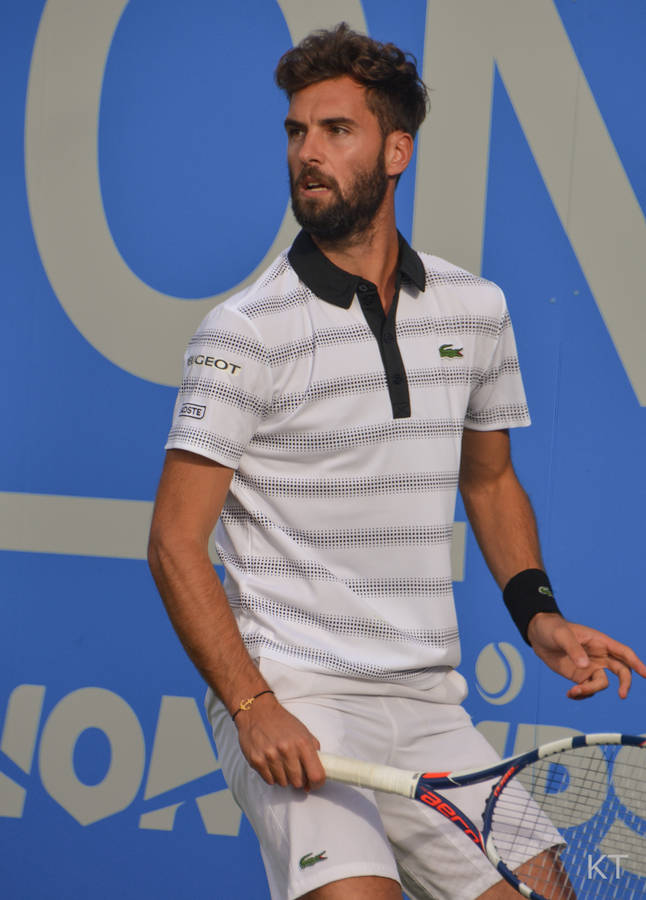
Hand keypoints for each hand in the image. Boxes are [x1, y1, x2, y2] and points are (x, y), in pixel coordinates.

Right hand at [235, 693, 324, 789]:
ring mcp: (271, 756)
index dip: (317, 784)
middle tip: (294, 768)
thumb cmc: (282, 722)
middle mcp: (287, 750)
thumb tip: (316, 777)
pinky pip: (269, 781)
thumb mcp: (304, 732)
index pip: (316, 775)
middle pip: (298, 782)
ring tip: (280, 762)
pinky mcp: (257, 760)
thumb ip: (313, 752)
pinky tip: (270, 762)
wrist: (257, 711)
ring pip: (283, 783)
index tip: (314, 784)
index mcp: (303, 743)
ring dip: (284, 776)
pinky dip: (272, 775)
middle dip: (298, 779)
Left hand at [527, 614, 645, 699]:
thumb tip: (586, 666)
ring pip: (602, 683)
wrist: (538, 635)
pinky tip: (570, 694)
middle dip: (625, 683)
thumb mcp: (561, 635)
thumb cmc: (552, 629)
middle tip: (622, 695)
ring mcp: (591, 667)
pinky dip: (582, 695)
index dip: (637, 663)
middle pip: (621, 671)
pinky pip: (588, 690)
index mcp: (600, 642)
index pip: (623, 653)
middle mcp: (600, 656)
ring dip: (590, 690)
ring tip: (573, 692)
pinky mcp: (580, 676)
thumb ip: (573, 649)